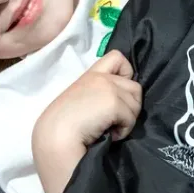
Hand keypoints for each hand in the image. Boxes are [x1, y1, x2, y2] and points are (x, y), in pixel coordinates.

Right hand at [31, 50, 142, 192]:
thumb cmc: (63, 123)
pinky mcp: (114, 103)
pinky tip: (108, 135)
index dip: (126, 73)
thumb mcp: (81, 98)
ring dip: (127, 119)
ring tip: (109, 128)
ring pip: (136, 104)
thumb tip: (119, 102)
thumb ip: (98, 92)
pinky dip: (123, 131)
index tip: (118, 93)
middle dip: (130, 105)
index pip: (117, 57)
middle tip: (114, 119)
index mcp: (91, 74)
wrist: (57, 135)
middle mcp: (101, 77)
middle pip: (135, 87)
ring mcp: (108, 88)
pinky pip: (131, 119)